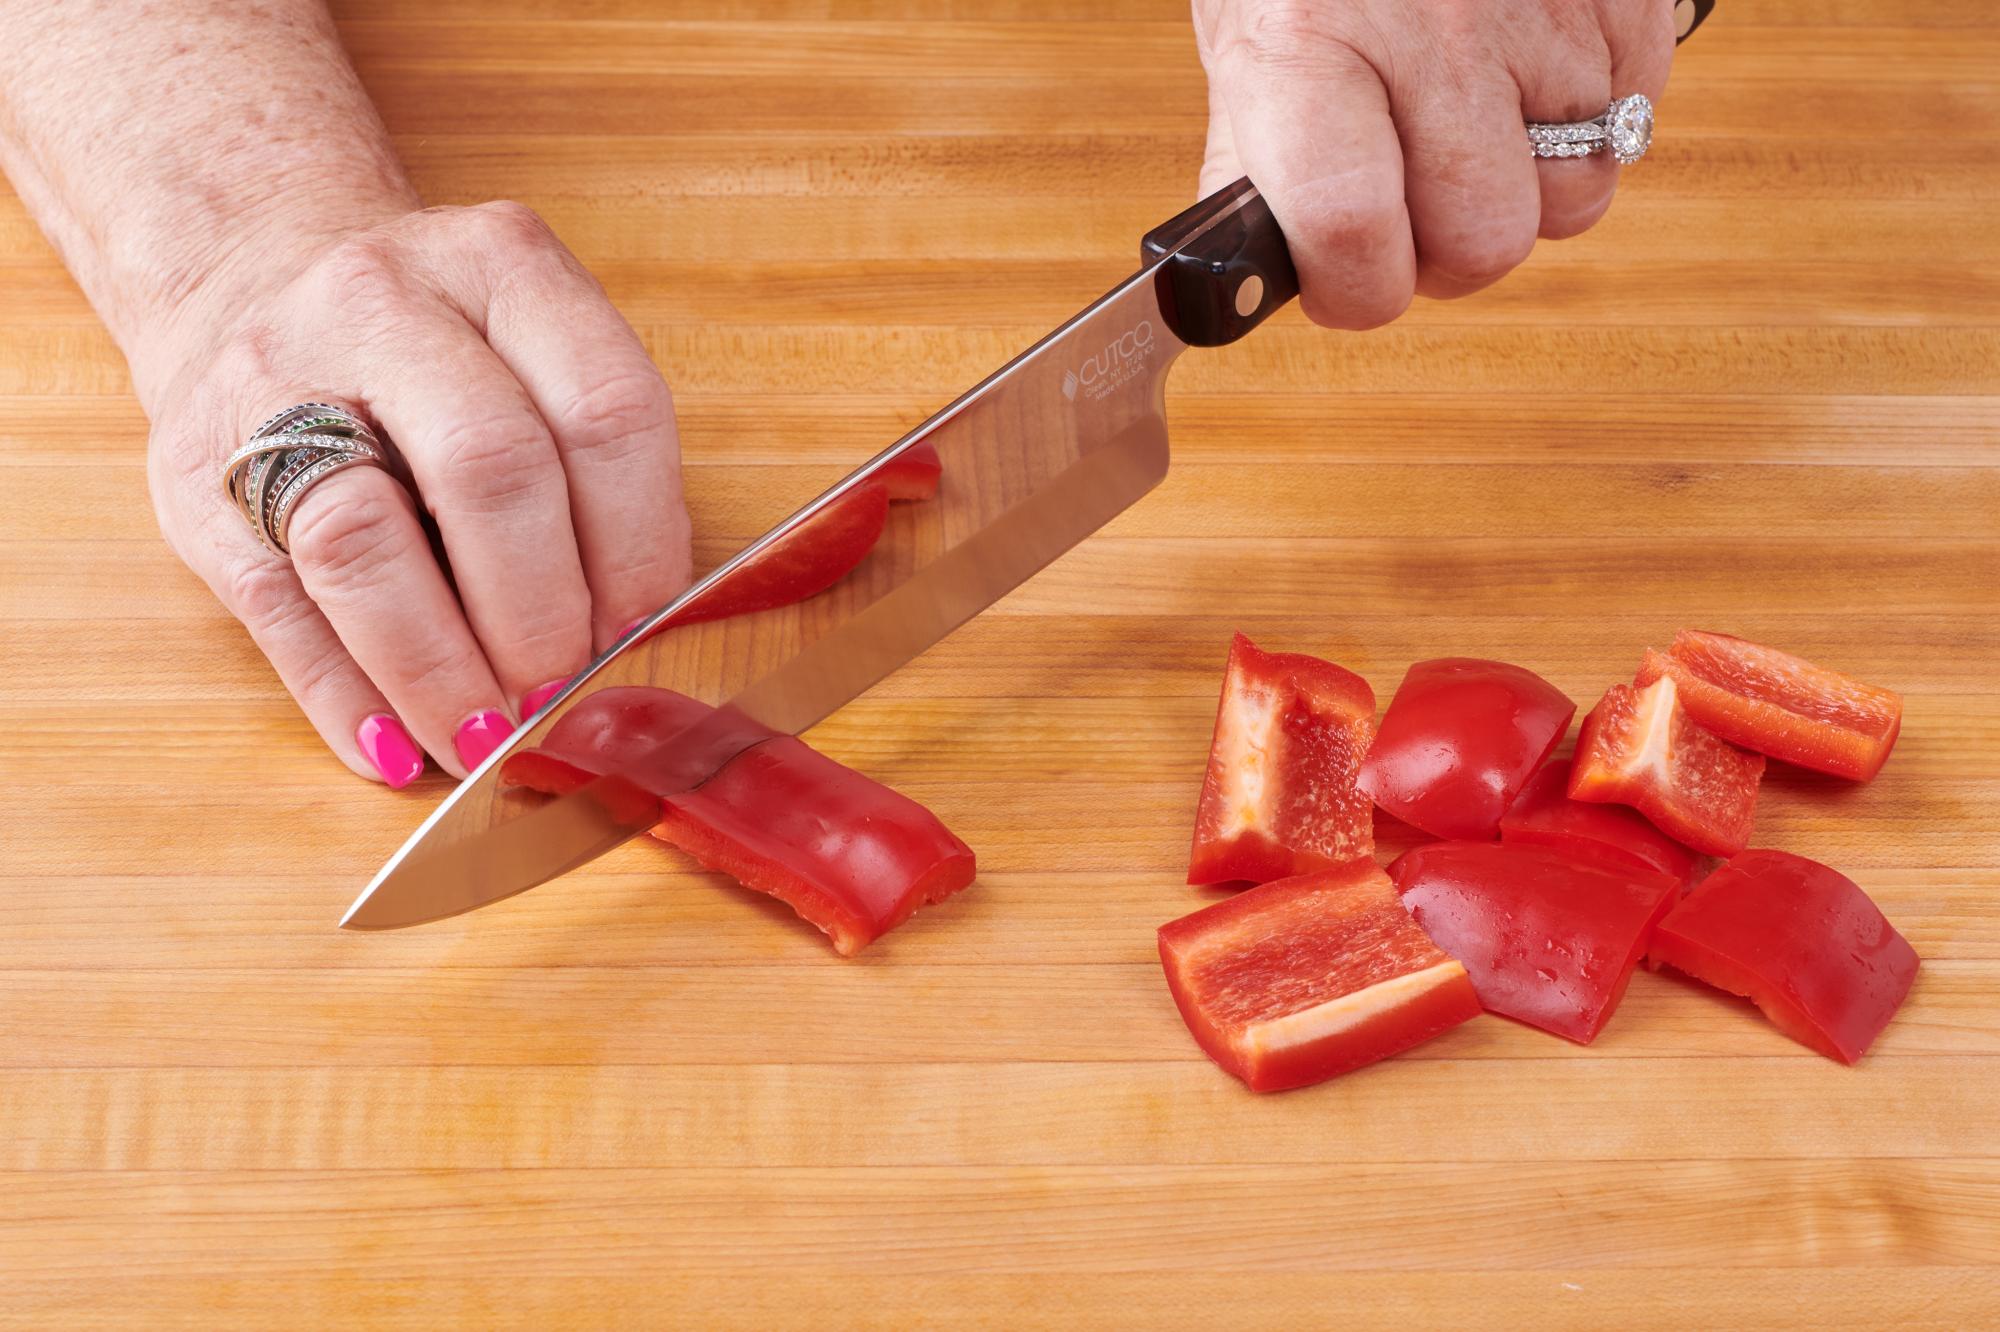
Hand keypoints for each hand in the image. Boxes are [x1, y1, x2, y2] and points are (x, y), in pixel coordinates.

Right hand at [143, 203, 691, 784]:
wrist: (252, 277)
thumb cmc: (438, 353)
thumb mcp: (534, 353)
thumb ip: (594, 471)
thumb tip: (641, 643)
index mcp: (502, 266)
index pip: (606, 410)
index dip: (641, 547)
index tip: (648, 637)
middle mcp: (381, 303)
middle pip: (490, 471)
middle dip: (543, 616)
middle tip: (567, 700)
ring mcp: (271, 381)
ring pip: (362, 540)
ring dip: (439, 668)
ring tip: (487, 739)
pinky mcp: (198, 477)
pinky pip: (278, 607)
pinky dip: (347, 696)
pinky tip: (396, 749)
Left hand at [1193, 0, 1676, 326]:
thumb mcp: (1247, 38)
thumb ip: (1254, 164)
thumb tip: (1261, 274)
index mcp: (1307, 49)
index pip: (1351, 234)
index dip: (1356, 291)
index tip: (1349, 283)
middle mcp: (1430, 35)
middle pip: (1484, 243)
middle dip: (1452, 254)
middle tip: (1419, 202)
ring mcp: (1538, 17)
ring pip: (1573, 202)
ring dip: (1528, 190)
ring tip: (1476, 122)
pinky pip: (1631, 125)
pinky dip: (1587, 123)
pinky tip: (1527, 70)